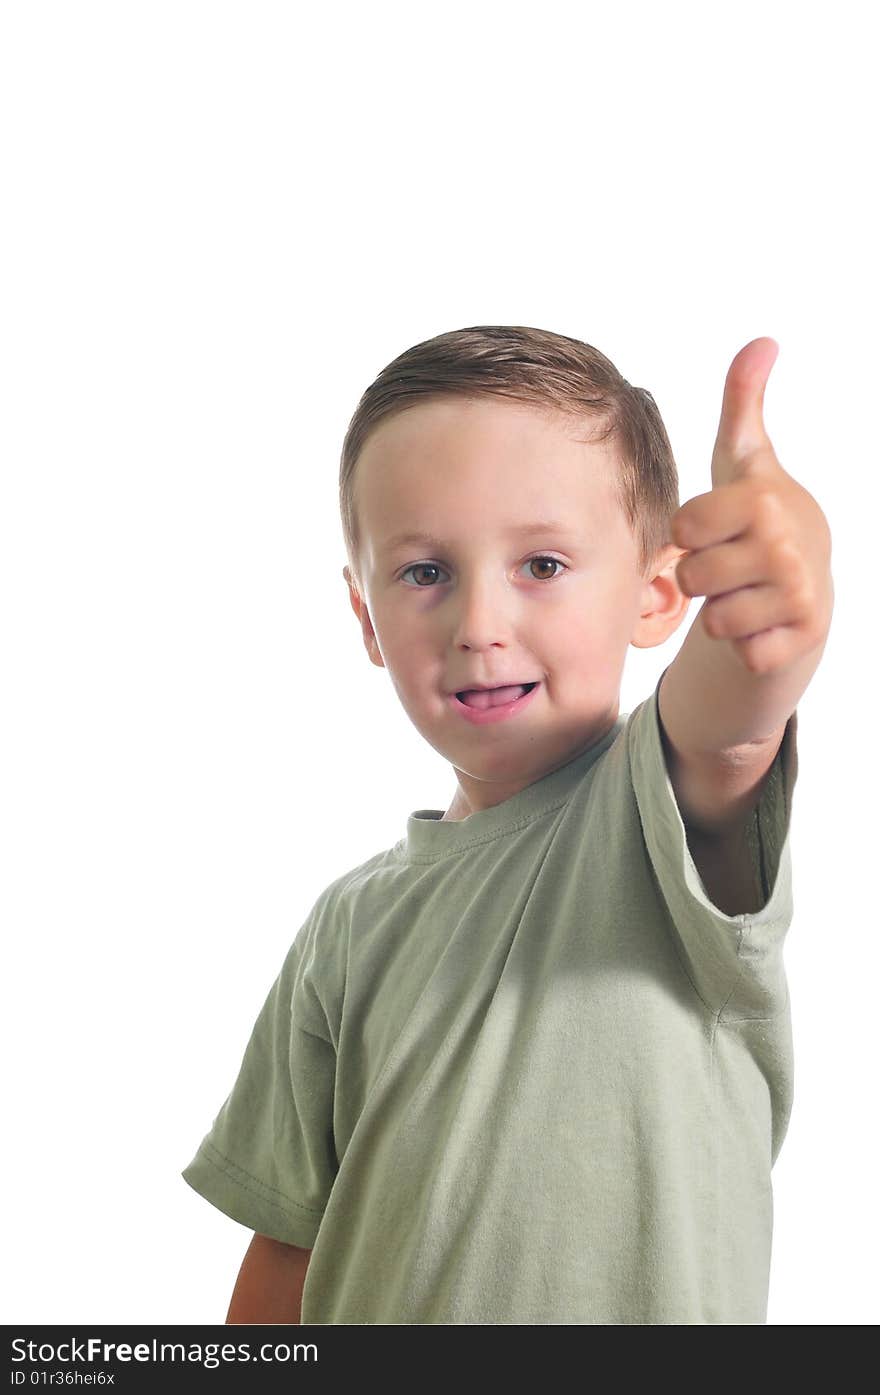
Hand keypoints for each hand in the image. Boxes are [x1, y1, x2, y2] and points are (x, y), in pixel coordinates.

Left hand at [670, 337, 833, 674]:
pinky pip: (740, 650)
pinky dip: (744, 643)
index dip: (690, 533)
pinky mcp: (800, 638)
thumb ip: (743, 403)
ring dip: (721, 611)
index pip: (681, 528)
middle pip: (691, 576)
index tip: (717, 527)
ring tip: (746, 592)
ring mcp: (797, 595)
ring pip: (712, 619)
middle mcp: (784, 546)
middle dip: (702, 576)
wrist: (807, 585)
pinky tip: (762, 622)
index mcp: (762, 500)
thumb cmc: (758, 518)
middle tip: (732, 564)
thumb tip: (762, 341)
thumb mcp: (744, 461)